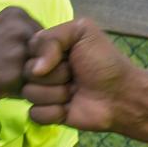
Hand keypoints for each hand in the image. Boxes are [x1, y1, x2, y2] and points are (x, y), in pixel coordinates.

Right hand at [0, 6, 43, 100]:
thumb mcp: (0, 28)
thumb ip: (26, 37)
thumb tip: (59, 55)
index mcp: (19, 15)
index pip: (50, 37)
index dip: (42, 54)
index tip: (29, 61)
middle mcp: (22, 29)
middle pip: (52, 53)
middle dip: (44, 67)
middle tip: (25, 74)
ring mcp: (18, 52)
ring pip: (45, 72)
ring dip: (35, 81)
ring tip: (14, 81)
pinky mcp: (13, 75)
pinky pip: (31, 87)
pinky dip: (23, 92)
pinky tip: (5, 88)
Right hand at [22, 18, 138, 131]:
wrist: (121, 94)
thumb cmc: (104, 60)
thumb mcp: (83, 32)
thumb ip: (53, 37)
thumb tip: (35, 69)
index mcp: (50, 48)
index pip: (29, 47)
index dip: (45, 52)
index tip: (67, 53)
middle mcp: (44, 70)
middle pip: (26, 72)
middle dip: (55, 73)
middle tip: (74, 74)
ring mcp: (45, 92)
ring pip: (29, 93)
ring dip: (56, 93)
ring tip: (75, 91)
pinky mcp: (47, 114)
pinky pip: (35, 113)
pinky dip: (54, 111)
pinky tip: (69, 108)